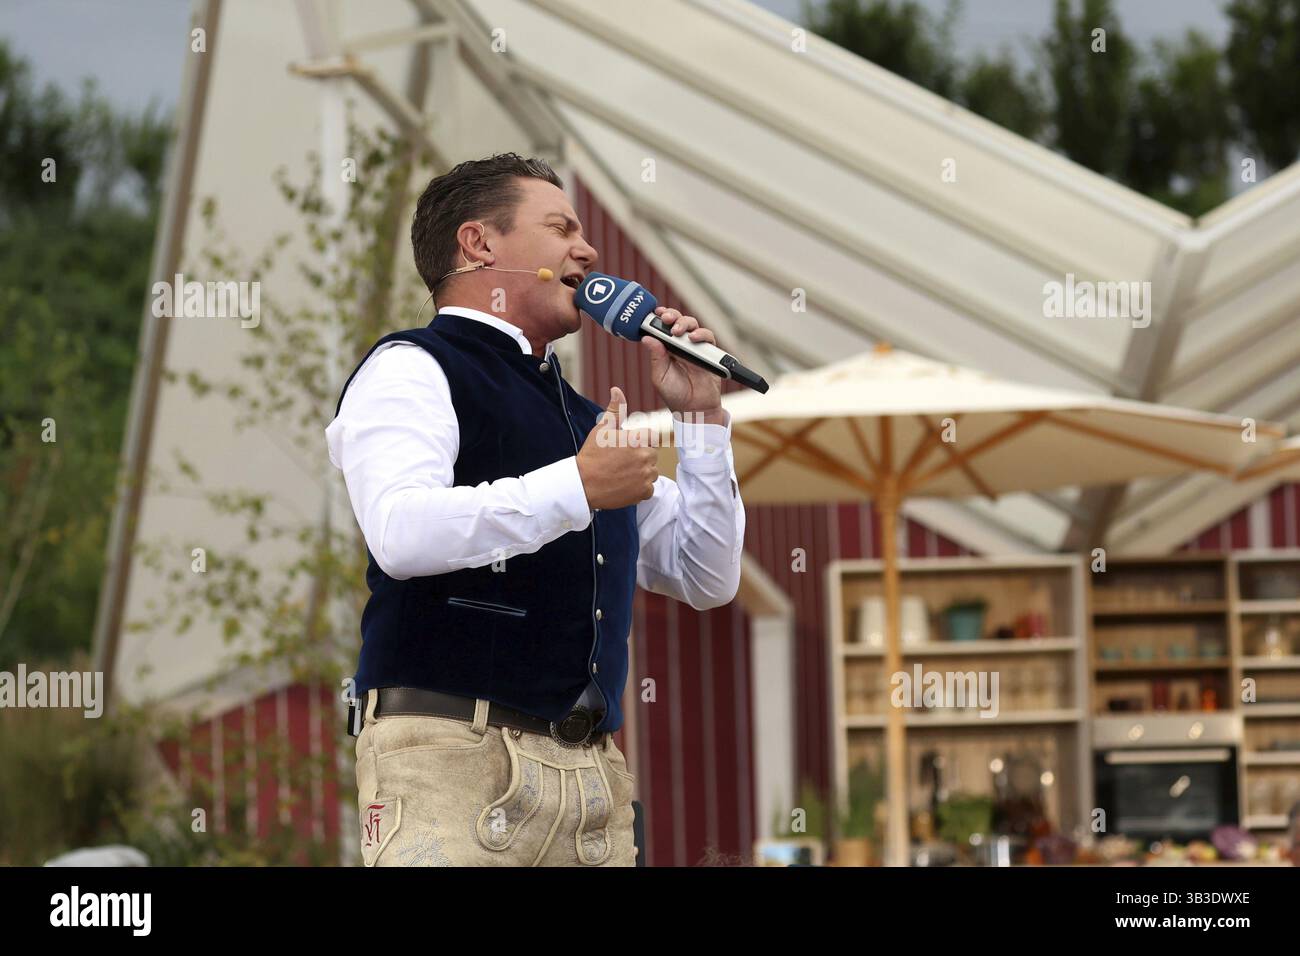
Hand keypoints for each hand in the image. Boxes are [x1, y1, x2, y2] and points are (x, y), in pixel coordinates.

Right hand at [576, 386, 658, 509]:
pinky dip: (639, 488)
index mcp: (637, 439)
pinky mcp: (643, 492)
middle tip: (621, 462)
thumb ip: (615, 410)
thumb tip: (617, 390)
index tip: (627, 448)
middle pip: (652, 455)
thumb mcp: (601, 429)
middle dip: (641, 458)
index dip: (640, 442)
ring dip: (641, 473)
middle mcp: (645, 456)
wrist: (582, 484)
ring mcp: (645, 475)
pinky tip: (624, 485)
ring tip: (621, 474)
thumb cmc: (592, 455)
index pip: (652, 437)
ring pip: (651, 472)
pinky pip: (649, 489)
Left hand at [642, 307, 722, 417]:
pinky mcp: (709, 353)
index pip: (663, 328)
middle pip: (678, 321)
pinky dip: (701, 334)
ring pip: (693, 325)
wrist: (695, 409)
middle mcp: (681, 346)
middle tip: (666, 319)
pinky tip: (693, 338)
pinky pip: (708, 337)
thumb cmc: (675, 394)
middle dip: (672, 316)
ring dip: (685, 323)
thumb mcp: (660, 376)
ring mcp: (696, 348)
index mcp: (667, 349)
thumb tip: (647, 338)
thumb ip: (656, 357)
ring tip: (678, 331)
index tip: (655, 313)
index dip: (660, 318)